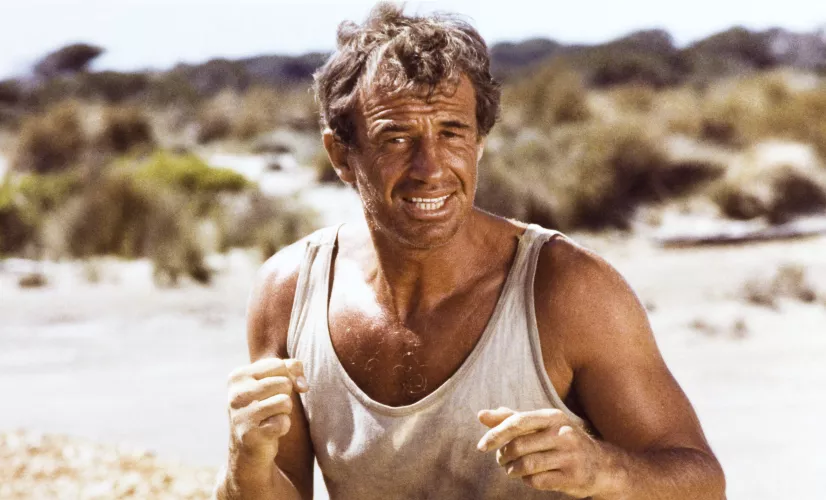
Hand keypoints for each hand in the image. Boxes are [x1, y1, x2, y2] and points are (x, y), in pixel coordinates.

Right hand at [226, 358, 307, 461]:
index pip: (279, 365)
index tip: (276, 389)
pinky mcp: (250, 434)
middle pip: (284, 383)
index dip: (286, 377)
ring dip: (285, 411)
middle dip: (285, 395)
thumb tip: (303, 386)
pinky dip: (283, 427)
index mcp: (238, 376)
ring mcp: (242, 415)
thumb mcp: (273, 380)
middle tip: (271, 406)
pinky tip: (269, 430)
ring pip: (285, 402)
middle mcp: (236, 394)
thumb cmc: (264, 405)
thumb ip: (291, 368)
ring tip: (270, 417)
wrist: (248, 445)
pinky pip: (283, 422)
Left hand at [477, 407, 611, 497]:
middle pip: (519, 445)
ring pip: (526, 465)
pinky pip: (537, 481)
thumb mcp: (541, 425)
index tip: (481, 446)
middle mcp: (563, 434)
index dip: (495, 434)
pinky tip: (528, 477)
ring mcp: (569, 456)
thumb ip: (511, 419)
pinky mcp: (572, 477)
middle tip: (501, 460)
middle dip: (503, 455)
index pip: (517, 422)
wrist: (600, 465)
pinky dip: (526, 480)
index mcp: (552, 417)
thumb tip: (481, 415)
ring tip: (511, 469)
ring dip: (512, 470)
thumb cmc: (561, 441)